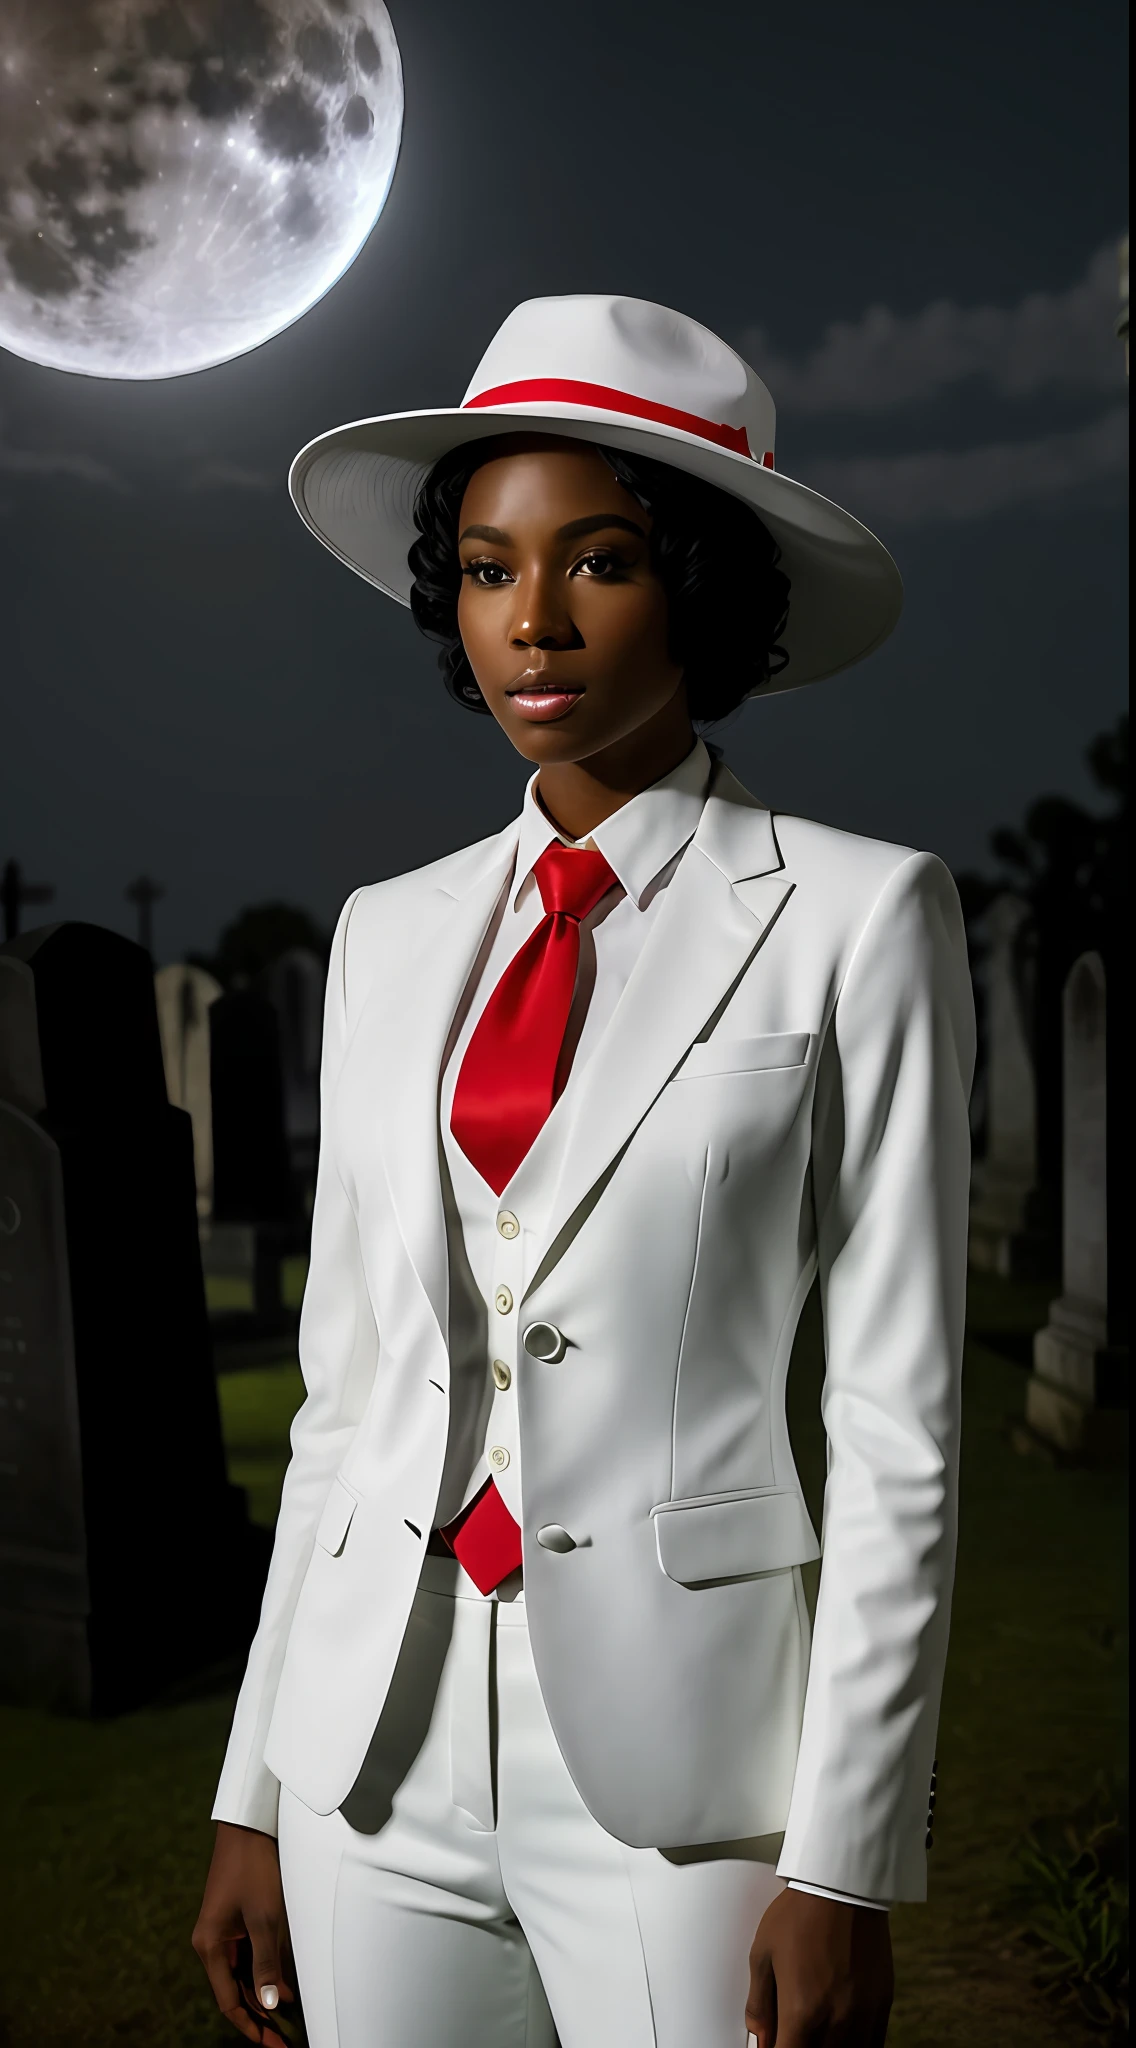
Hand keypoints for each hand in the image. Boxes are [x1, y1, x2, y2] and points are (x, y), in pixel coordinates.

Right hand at [192, 1821, 296, 2046]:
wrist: (248, 1825)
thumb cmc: (254, 1868)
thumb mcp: (264, 1917)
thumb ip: (266, 1962)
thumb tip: (269, 2003)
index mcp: (210, 1946)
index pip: (229, 2001)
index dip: (251, 2026)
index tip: (273, 2045)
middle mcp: (211, 1943)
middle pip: (234, 1990)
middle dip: (258, 2015)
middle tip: (284, 2038)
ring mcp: (222, 1931)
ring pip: (242, 1974)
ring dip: (262, 1994)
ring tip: (287, 2018)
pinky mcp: (234, 1920)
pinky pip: (247, 1955)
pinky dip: (263, 1971)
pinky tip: (283, 1984)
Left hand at [746, 1888, 893, 2045]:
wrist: (843, 1884)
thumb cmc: (800, 1913)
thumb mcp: (763, 1954)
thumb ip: (759, 2004)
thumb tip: (760, 2037)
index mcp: (802, 2012)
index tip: (773, 2043)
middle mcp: (837, 2022)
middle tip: (792, 2032)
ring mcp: (863, 2015)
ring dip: (828, 2047)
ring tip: (815, 2030)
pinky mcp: (883, 2004)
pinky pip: (873, 2044)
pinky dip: (855, 2045)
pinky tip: (842, 2036)